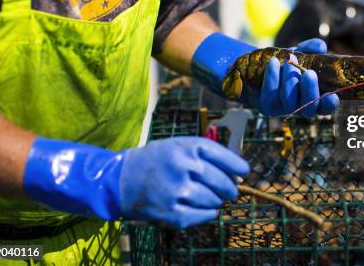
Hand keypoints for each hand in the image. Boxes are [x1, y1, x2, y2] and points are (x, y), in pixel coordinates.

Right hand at [23, 136, 248, 228]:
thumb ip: (205, 155)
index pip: (224, 156)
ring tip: (210, 198)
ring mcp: (176, 190)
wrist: (119, 179)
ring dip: (216, 201)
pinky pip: (201, 217)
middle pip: (222, 182)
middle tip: (230, 191)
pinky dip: (208, 214)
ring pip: (213, 201)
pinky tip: (207, 210)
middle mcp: (183, 166)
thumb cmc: (155, 160)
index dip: (237, 166)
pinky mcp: (169, 212)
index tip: (244, 171)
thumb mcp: (178, 146)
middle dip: (229, 188)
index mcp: (187, 147)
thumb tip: (237, 172)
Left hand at [191, 33, 339, 116]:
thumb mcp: (299, 53)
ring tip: (288, 64)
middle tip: (309, 74)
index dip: (329, 104)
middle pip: (308, 109)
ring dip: (289, 82)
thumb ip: (310, 49)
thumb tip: (320, 46)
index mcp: (313, 97)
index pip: (325, 107)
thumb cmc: (284, 63)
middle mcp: (300, 107)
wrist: (256, 69)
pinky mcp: (266, 106)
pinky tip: (273, 63)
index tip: (332, 96)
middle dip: (309, 91)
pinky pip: (270, 95)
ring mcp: (282, 109)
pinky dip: (272, 78)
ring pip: (289, 102)